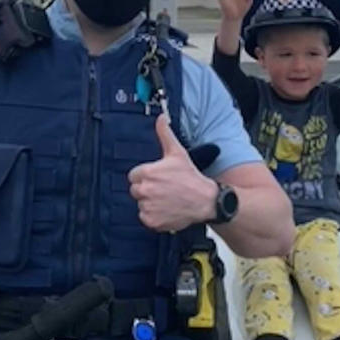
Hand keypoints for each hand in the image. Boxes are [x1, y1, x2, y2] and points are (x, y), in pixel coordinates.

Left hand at [129, 115, 216, 231]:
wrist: (205, 200)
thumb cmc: (191, 177)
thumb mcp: (177, 152)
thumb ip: (165, 134)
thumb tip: (161, 118)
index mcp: (147, 173)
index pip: (134, 176)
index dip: (146, 176)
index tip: (158, 178)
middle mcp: (145, 190)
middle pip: (136, 190)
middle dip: (147, 189)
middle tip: (163, 189)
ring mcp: (148, 207)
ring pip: (141, 204)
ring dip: (150, 203)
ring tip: (166, 199)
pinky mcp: (152, 221)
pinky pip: (145, 217)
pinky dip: (154, 216)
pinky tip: (166, 209)